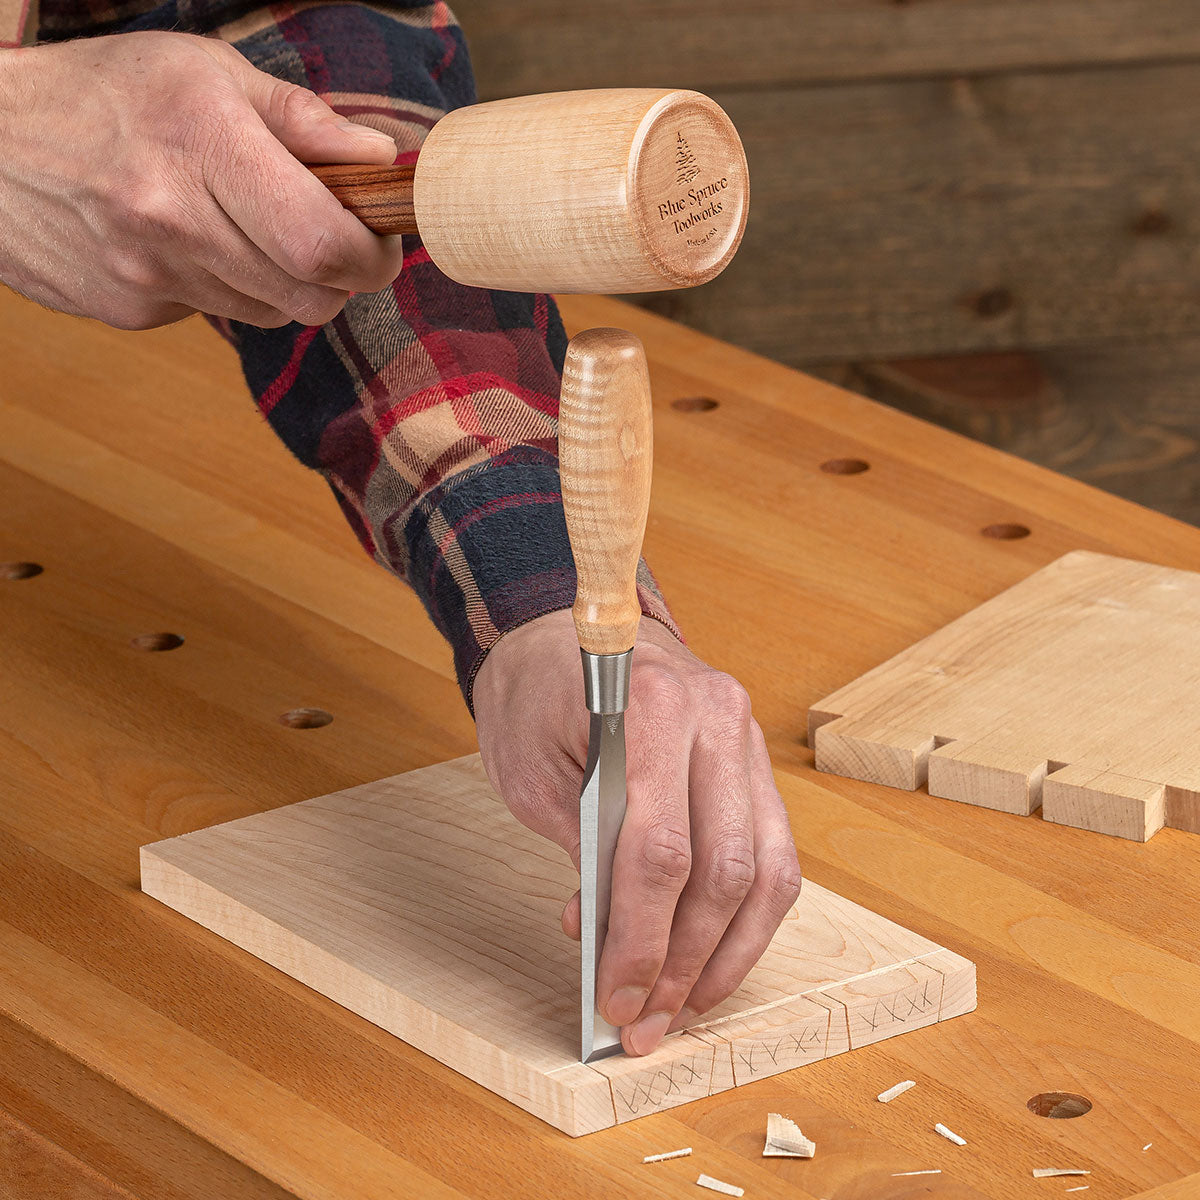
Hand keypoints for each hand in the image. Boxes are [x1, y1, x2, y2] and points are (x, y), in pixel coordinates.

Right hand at [0, 32, 404, 328]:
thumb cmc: (107, 94)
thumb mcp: (207, 73)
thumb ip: (303, 121)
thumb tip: (381, 161)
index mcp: (203, 145)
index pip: (323, 243)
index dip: (372, 256)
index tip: (379, 241)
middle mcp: (172, 219)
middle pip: (311, 296)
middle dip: (340, 276)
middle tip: (328, 238)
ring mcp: (147, 274)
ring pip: (272, 314)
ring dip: (282, 282)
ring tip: (246, 227)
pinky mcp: (132, 311)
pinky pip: (219, 316)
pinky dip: (228, 288)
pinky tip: (191, 243)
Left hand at [473, 608, 802, 1056]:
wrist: (562, 631)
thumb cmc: (537, 696)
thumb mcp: (533, 774)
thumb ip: (582, 851)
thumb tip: (611, 942)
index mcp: (652, 709)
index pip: (660, 849)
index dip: (640, 938)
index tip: (617, 998)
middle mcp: (718, 718)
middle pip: (722, 869)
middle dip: (682, 961)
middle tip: (646, 1020)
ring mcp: (746, 738)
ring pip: (765, 871)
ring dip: (726, 953)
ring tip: (684, 1006)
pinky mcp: (754, 762)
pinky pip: (774, 852)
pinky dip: (750, 917)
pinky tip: (714, 957)